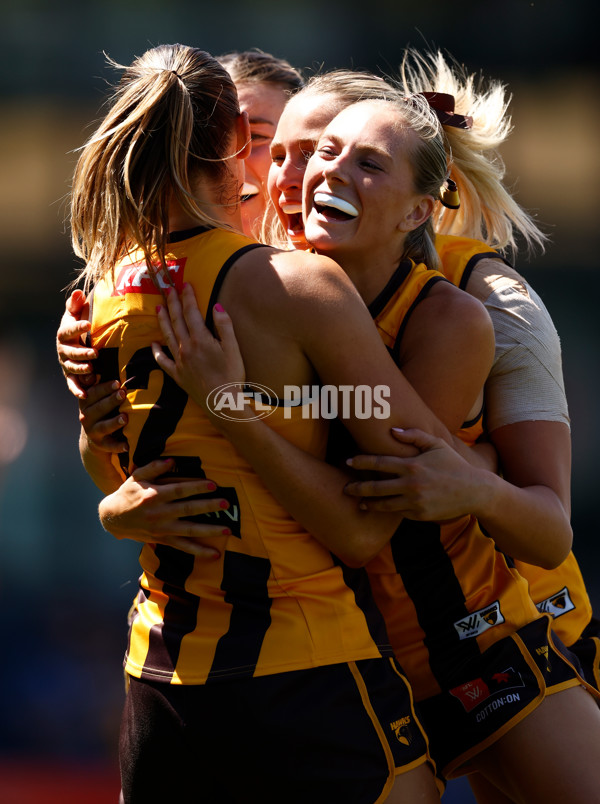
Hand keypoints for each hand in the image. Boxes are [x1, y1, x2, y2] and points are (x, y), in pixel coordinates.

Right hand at [56, 290, 96, 397]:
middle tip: (95, 353)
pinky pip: (73, 384)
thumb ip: (76, 305)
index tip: (88, 324)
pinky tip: (84, 395)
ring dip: (81, 369)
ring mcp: (66, 364)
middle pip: (71, 352)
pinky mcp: (71, 377)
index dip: (77, 327)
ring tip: (92, 370)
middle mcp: (63, 350)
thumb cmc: (78, 327)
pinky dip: (77, 390)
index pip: (68, 330)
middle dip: (82, 353)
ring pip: (72, 368)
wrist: (74, 344)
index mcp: (64, 334)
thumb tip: (79, 293)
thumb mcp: (76, 315)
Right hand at [78, 379, 128, 453]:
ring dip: (115, 422)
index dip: (105, 387)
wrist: (93, 440)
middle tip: (122, 394)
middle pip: (99, 408)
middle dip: (111, 401)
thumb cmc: (101, 412)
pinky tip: (127, 445)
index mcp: (86, 402)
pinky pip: (110, 446)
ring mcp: (93, 431)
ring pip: (104, 426)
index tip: (117, 382)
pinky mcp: (100, 445)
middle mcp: (86, 417)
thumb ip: (103, 386)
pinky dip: (118, 446)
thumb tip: (112, 363)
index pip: (94, 393)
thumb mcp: (98, 399)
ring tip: (125, 418)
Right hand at [98, 459, 231, 557]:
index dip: (196, 487)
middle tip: (225, 504)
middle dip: (208, 507)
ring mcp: (162, 529)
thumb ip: (154, 467)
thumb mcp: (137, 476)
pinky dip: (199, 551)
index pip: (179, 490)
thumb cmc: (128, 493)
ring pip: (189, 531)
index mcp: (153, 496)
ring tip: (228, 530)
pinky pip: (184, 547)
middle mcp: (159, 514)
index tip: (213, 485)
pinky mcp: (163, 540)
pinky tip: (215, 554)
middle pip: (187, 510)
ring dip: (209, 531)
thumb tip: (172, 461)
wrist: (113, 518)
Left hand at [152, 284, 245, 416]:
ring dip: (162, 320)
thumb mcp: (233, 349)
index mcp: (201, 339)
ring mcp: (179, 361)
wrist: (222, 402)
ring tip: (158, 308)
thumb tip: (216, 306)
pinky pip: (162, 360)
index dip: (188, 297)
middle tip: (168, 290)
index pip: (191, 312)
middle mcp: (186, 347)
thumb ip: (224, 326)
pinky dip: (157, 351)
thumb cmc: (232, 375)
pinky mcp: (177, 374)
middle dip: (172, 303)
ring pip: (167, 336)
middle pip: (177, 320)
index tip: (186, 285)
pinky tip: (153, 343)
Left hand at [344, 427, 481, 519]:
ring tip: (359, 502)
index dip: (361, 462)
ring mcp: (414, 502)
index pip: (379, 463)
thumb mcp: (436, 444)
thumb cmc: (454, 465)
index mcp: (412, 465)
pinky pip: (399, 513)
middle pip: (375, 487)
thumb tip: (392, 430)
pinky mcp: (419, 515)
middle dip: (357, 488)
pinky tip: (382, 508)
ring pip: (384, 505)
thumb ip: (414, 435)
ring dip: (369, 504)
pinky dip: (390, 510)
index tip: (348, 462)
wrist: (474, 491)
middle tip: (345, 488)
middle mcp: (410, 485)